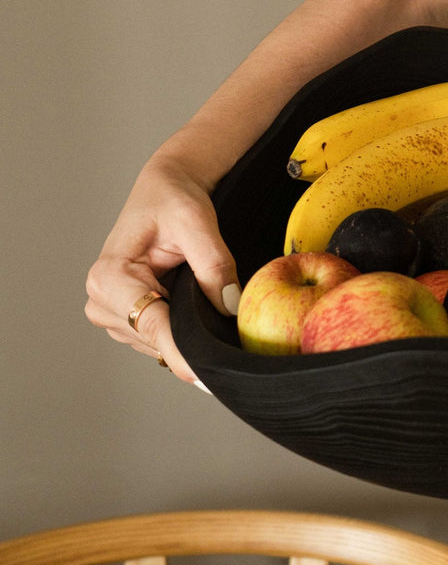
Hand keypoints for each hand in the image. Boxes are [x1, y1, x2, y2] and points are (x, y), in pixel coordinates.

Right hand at [85, 154, 241, 385]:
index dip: (180, 350)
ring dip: (185, 331)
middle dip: (190, 336)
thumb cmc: (173, 200)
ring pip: (156, 342)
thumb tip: (229, 306)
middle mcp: (101, 299)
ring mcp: (111, 313)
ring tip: (204, 297)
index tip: (203, 374)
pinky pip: (158, 337)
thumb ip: (213, 264)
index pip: (150, 324)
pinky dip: (179, 329)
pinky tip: (193, 307)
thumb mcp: (197, 223)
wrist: (165, 190)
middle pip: (154, 338)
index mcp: (110, 275)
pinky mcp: (126, 318)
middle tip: (225, 322)